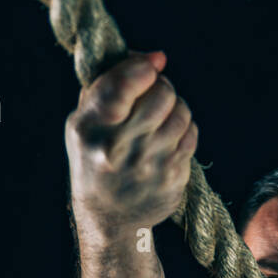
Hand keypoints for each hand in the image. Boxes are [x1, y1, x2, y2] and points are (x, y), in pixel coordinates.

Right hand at [65, 50, 197, 229]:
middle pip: (161, 95)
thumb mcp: (87, 119)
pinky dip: (184, 129)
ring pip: (181, 114)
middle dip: (162, 86)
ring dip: (176, 106)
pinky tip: (170, 135)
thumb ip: (114, 81)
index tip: (147, 69)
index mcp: (91, 131)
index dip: (142, 69)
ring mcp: (149, 168)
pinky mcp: (172, 181)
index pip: (123, 86)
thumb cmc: (95, 156)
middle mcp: (120, 151)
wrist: (109, 219)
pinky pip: (190, 136)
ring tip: (163, 113)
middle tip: (155, 91)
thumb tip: (158, 57)